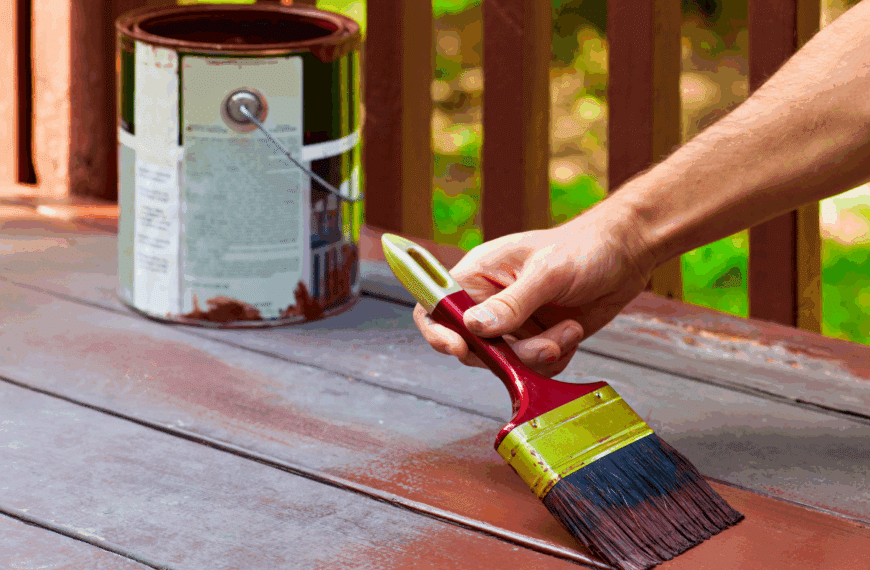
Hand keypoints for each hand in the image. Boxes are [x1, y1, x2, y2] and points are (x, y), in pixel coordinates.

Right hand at [413, 201, 655, 375]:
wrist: (626, 256)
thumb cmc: (585, 248)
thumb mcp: (547, 273)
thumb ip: (511, 303)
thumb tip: (474, 327)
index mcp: (478, 274)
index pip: (437, 305)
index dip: (438, 331)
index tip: (460, 348)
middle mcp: (490, 301)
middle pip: (473, 346)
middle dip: (509, 354)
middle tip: (546, 344)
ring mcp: (514, 323)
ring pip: (506, 363)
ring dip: (539, 356)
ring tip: (568, 330)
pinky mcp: (537, 339)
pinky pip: (532, 367)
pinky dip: (555, 358)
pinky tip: (572, 333)